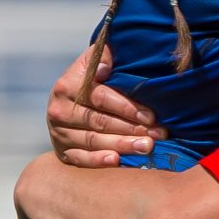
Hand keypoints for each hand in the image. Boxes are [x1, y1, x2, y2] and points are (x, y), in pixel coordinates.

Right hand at [46, 45, 163, 165]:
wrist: (64, 104)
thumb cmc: (88, 82)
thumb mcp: (90, 64)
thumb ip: (101, 57)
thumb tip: (108, 63)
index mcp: (67, 86)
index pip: (101, 98)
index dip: (127, 107)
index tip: (151, 116)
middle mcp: (60, 110)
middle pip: (100, 121)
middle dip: (132, 129)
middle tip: (157, 135)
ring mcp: (60, 133)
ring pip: (94, 141)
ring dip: (122, 145)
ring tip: (146, 147)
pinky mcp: (62, 151)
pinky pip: (80, 158)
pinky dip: (98, 160)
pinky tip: (116, 160)